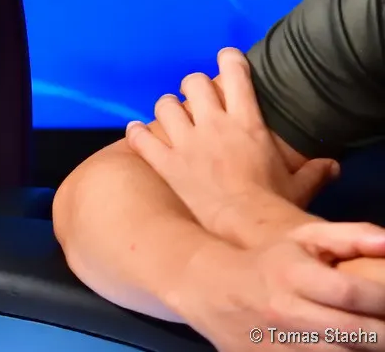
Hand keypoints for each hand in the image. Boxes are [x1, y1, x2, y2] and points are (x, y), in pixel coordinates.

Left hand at [126, 48, 339, 246]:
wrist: (246, 226)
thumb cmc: (274, 204)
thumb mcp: (300, 185)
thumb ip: (315, 171)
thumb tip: (333, 165)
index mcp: (246, 122)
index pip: (235, 74)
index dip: (229, 60)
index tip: (227, 59)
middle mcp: (212, 125)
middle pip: (193, 82)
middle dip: (195, 86)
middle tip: (199, 99)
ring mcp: (186, 142)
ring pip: (165, 105)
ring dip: (168, 108)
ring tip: (173, 116)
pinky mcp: (166, 162)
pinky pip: (142, 138)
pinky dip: (137, 133)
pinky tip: (136, 131)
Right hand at [177, 222, 384, 349]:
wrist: (209, 290)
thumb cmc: (268, 262)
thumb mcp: (302, 238)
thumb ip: (350, 236)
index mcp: (293, 275)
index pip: (350, 291)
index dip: (384, 299)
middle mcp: (288, 312)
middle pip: (355, 333)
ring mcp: (281, 345)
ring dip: (367, 351)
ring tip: (378, 339)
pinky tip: (351, 349)